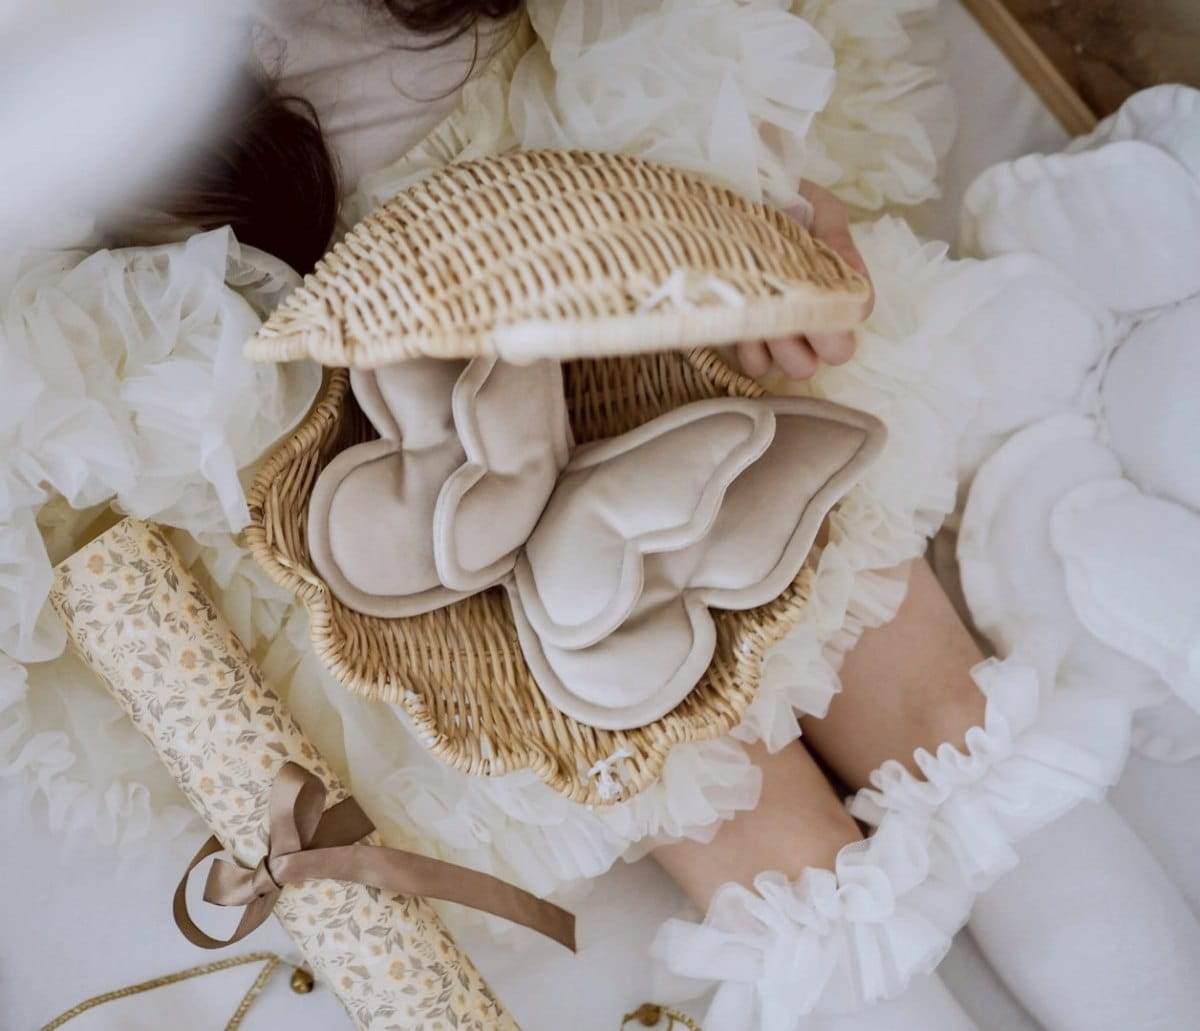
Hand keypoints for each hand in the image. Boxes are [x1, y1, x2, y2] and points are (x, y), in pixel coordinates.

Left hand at [736, 180, 873, 379]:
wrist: (732, 194)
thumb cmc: (779, 196)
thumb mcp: (815, 207)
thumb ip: (835, 238)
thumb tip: (853, 275)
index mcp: (839, 281)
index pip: (857, 312)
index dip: (841, 308)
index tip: (821, 288)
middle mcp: (817, 315)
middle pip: (836, 352)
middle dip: (818, 336)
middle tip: (792, 307)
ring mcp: (784, 332)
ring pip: (800, 366)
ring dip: (785, 346)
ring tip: (764, 314)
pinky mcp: (748, 339)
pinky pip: (759, 366)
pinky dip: (754, 353)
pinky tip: (745, 327)